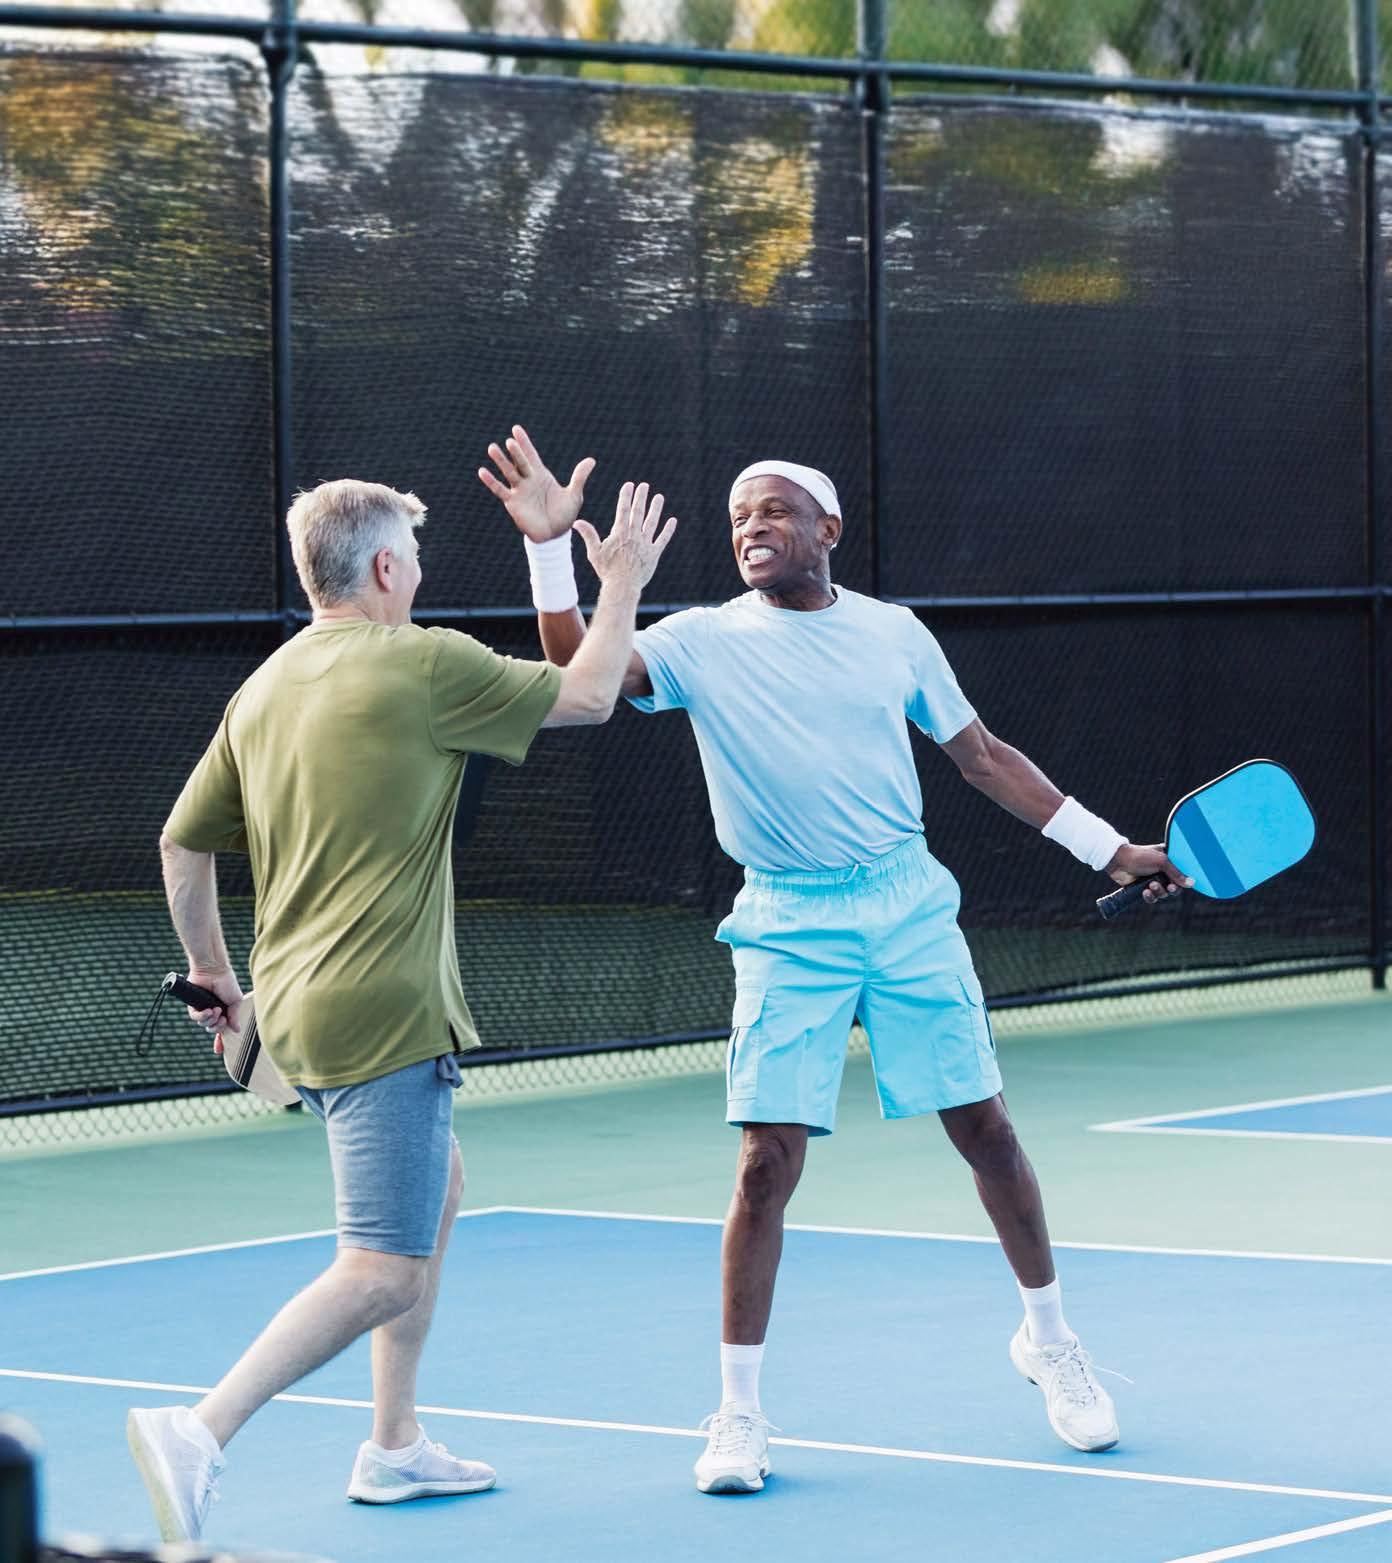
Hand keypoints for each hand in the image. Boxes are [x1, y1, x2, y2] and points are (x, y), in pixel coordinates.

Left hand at [185, 966, 244, 1057]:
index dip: (220, 1041)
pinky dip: (202, 1016)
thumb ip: (235, 1017)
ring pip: (204, 1025)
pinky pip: (195, 1017)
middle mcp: (213, 1011)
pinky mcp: (193, 1005)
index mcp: (225, 1011)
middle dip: (218, 1027)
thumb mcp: (236, 1002)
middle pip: (213, 1029)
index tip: (219, 1051)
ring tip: (215, 1010)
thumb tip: (236, 1030)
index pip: (222, 1029)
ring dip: (211, 1020)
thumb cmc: (227, 982)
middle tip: (223, 1018)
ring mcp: (203, 1008)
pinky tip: (208, 1010)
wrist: (215, 970)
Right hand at [477, 424, 595, 542]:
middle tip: (510, 441)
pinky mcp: (513, 503)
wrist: (554, 536)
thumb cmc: (564, 515)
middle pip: (520, 462)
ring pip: (508, 473)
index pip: (531, 455)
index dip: (524, 443)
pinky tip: (482, 471)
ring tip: (492, 448)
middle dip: (515, 452)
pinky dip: (491, 482)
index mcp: (541, 475)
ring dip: (501, 461)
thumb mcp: (574, 495)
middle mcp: (528, 480)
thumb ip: (579, 477)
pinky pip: (500, 490)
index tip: (516, 429)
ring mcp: (519, 490)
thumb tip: (591, 460)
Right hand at [573, 481, 676, 595]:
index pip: (623, 510)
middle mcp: (634, 536)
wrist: (622, 587)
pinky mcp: (654, 554)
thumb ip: (588, 535)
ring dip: (656, 509)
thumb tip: (576, 522)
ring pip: (652, 523)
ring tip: (659, 497)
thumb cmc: (606, 571)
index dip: (626, 496)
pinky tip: (673, 520)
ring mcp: (645, 544)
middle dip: (641, 497)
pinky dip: (668, 530)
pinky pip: (663, 539)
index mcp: (619, 533)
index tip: (629, 485)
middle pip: (638, 512)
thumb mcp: (595, 552)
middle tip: (644, 486)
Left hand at [1106, 844, 1192, 903]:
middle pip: (1175, 886)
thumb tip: (1192, 883)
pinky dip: (1150, 896)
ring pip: (1164, 893)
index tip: (1182, 882)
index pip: (1182, 872)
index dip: (1183, 879)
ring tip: (1151, 885)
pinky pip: (1152, 897)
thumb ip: (1176, 873)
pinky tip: (1145, 892)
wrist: (1118, 861)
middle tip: (1169, 887)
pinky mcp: (1143, 888)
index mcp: (1169, 859)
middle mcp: (1163, 870)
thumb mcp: (1161, 861)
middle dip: (1172, 888)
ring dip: (1159, 891)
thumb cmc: (1140, 856)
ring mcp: (1153, 879)